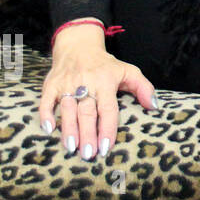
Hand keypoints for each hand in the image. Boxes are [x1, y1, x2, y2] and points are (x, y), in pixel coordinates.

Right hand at [37, 25, 158, 160]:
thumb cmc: (105, 65)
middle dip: (88, 134)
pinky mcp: (51, 85)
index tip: (107, 147)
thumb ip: (143, 88)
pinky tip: (48, 130)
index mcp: (105, 82)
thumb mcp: (128, 71)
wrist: (78, 45)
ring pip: (67, 109)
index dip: (107, 128)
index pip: (107, 109)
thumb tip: (154, 106)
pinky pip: (46, 101)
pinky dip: (46, 114)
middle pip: (87, 113)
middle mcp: (86, 84)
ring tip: (72, 148)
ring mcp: (67, 84)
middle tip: (89, 154)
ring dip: (69, 129)